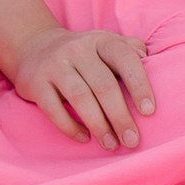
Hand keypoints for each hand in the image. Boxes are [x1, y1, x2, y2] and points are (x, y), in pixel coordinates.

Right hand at [11, 25, 154, 151]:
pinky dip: (70, 126)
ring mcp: (54, 65)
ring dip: (98, 124)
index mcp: (100, 40)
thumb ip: (130, 49)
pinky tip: (84, 138)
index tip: (149, 112)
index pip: (124, 58)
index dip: (139, 84)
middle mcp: (77, 49)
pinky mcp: (35, 83)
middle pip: (103, 84)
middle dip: (120, 115)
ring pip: (80, 96)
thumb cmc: (82, 53)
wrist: (33, 47)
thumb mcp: (105, 43)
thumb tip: (152, 63)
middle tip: (132, 141)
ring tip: (111, 144)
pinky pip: (54, 108)